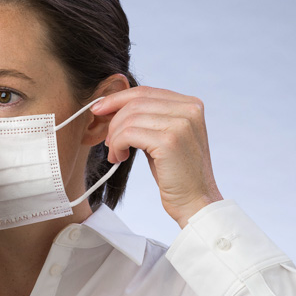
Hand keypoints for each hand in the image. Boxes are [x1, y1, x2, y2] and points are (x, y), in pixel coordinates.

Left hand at [90, 87, 222, 227]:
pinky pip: (128, 134)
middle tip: (107, 141)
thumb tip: (114, 106)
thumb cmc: (177, 174)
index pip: (146, 92)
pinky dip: (117, 145)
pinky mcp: (169, 141)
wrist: (196, 203)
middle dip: (114, 120)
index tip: (99, 109)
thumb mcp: (165, 138)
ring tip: (116, 154)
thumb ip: (150, 119)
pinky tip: (120, 158)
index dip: (118, 98)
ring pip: (130, 118)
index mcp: (191, 105)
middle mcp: (189, 110)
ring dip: (114, 137)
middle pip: (136, 102)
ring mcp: (181, 124)